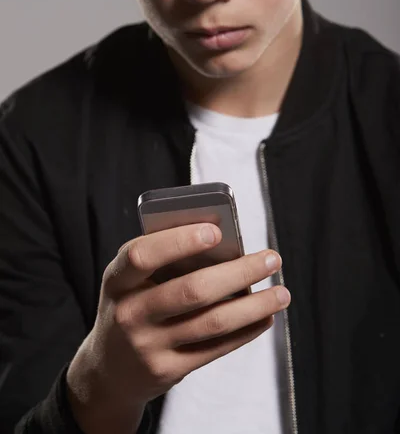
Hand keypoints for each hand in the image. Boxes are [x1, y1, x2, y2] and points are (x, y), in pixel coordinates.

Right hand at [67, 223, 289, 433]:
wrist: (109, 371)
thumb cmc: (130, 307)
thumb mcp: (129, 282)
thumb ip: (162, 261)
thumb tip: (223, 243)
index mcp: (117, 280)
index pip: (142, 255)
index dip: (179, 241)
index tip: (216, 231)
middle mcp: (129, 313)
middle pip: (192, 290)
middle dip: (239, 272)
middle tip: (271, 259)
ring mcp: (148, 345)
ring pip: (212, 322)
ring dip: (254, 305)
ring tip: (281, 292)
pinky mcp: (168, 370)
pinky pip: (215, 348)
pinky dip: (245, 331)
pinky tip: (264, 317)